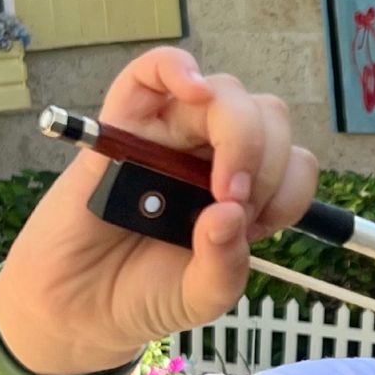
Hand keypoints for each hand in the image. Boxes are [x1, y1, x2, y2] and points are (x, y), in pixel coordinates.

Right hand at [0, 47, 318, 374]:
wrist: (80, 307)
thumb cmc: (146, 294)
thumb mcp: (204, 296)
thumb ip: (227, 264)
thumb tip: (229, 211)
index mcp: (243, 193)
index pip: (293, 164)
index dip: (286, 190)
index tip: (256, 228)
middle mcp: (213, 158)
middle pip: (267, 118)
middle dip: (266, 160)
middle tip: (232, 203)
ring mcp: (170, 137)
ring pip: (224, 94)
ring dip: (237, 134)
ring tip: (213, 186)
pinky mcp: (121, 125)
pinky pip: (150, 73)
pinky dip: (176, 67)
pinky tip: (193, 87)